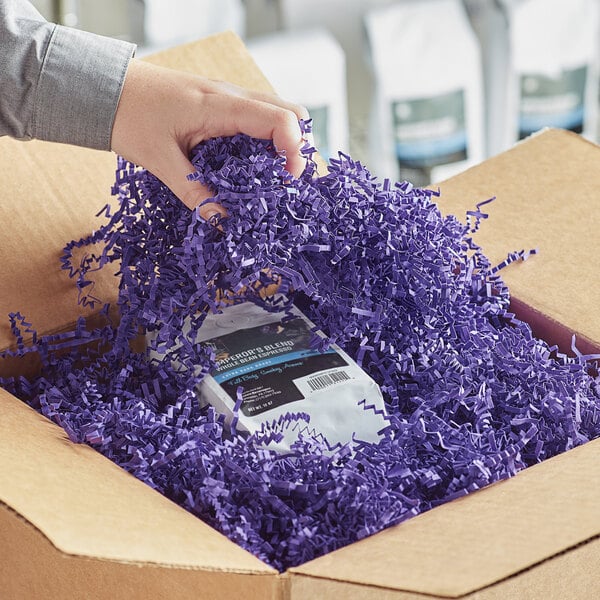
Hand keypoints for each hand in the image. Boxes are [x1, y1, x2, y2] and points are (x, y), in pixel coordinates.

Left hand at [110, 59, 308, 218]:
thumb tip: (221, 223)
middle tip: (283, 182)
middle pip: (290, 113)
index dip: (295, 151)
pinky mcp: (221, 104)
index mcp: (220, 105)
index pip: (280, 120)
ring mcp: (228, 97)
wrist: (106, 87)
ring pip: (276, 114)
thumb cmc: (128, 116)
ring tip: (268, 178)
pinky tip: (248, 166)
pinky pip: (257, 118)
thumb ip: (193, 193)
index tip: (287, 182)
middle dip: (296, 148)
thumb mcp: (159, 160)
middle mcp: (231, 96)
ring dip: (281, 144)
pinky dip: (264, 141)